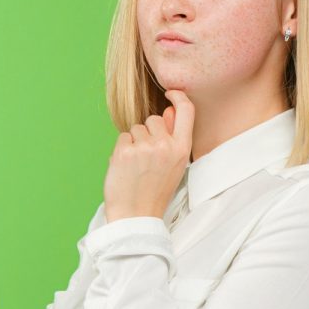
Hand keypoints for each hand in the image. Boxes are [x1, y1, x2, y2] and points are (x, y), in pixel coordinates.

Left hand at [104, 90, 194, 222]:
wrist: (136, 215)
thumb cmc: (155, 190)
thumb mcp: (174, 165)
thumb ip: (174, 137)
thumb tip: (169, 110)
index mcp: (182, 149)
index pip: (187, 111)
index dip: (179, 97)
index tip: (171, 93)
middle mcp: (166, 146)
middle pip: (154, 119)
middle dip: (148, 132)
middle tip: (147, 157)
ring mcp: (145, 148)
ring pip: (136, 128)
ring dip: (134, 142)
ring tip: (137, 165)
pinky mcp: (125, 152)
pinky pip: (123, 137)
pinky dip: (122, 149)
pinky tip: (126, 166)